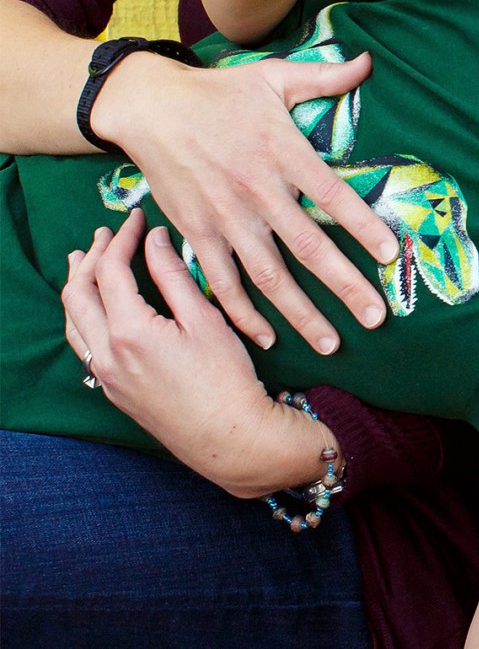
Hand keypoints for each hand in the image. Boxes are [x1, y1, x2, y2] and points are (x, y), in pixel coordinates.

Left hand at [60, 211, 332, 496]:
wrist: (229, 437)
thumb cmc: (227, 377)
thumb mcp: (206, 318)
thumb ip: (175, 275)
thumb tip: (156, 239)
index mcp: (129, 331)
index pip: (111, 271)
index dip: (122, 238)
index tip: (137, 217)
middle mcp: (107, 354)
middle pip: (79, 295)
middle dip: (91, 258)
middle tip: (107, 232)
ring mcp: (106, 376)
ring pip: (73, 323)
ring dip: (77, 287)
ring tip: (86, 262)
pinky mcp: (114, 390)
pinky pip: (84, 344)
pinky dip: (83, 315)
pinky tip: (98, 308)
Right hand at [90, 47, 393, 352]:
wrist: (151, 107)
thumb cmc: (221, 91)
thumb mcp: (274, 75)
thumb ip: (325, 76)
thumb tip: (369, 61)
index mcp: (283, 154)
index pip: (333, 196)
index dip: (364, 226)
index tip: (392, 255)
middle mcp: (258, 192)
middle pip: (308, 247)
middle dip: (345, 285)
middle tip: (377, 316)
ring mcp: (225, 218)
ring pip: (269, 276)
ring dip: (301, 313)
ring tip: (333, 342)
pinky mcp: (196, 234)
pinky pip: (222, 283)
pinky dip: (242, 314)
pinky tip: (267, 337)